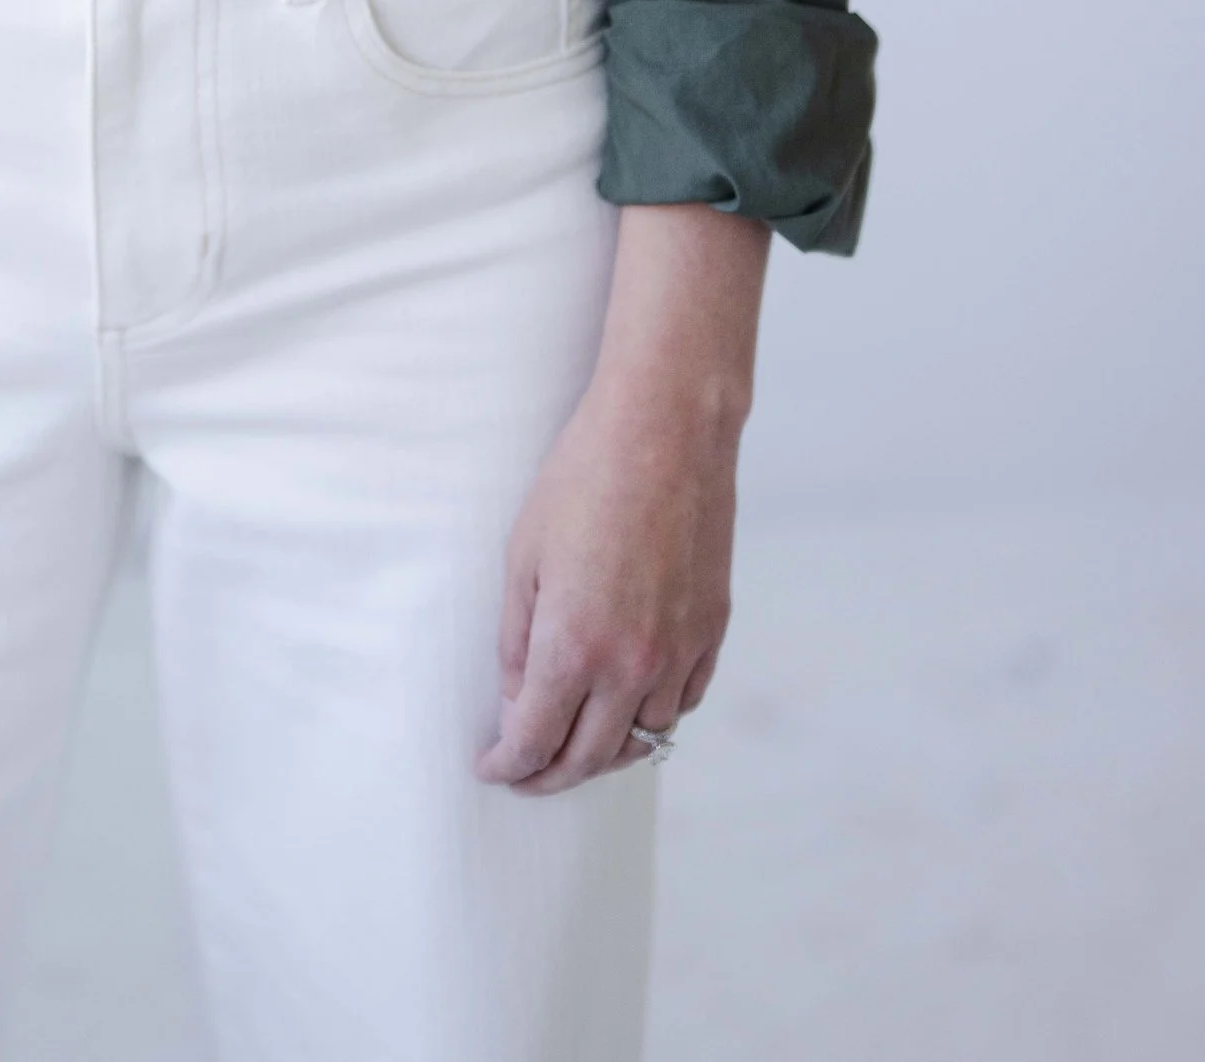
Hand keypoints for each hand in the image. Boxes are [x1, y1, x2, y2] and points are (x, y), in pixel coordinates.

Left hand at [476, 204, 766, 793]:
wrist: (667, 429)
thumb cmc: (584, 477)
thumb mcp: (523, 553)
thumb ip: (518, 638)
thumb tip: (518, 699)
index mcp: (574, 645)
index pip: (534, 740)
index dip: (507, 765)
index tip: (491, 769)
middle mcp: (632, 664)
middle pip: (588, 758)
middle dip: (549, 775)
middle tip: (525, 772)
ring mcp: (679, 651)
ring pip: (642, 740)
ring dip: (605, 751)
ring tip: (576, 740)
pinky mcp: (712, 630)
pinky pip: (682, 701)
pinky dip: (652, 716)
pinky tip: (630, 703)